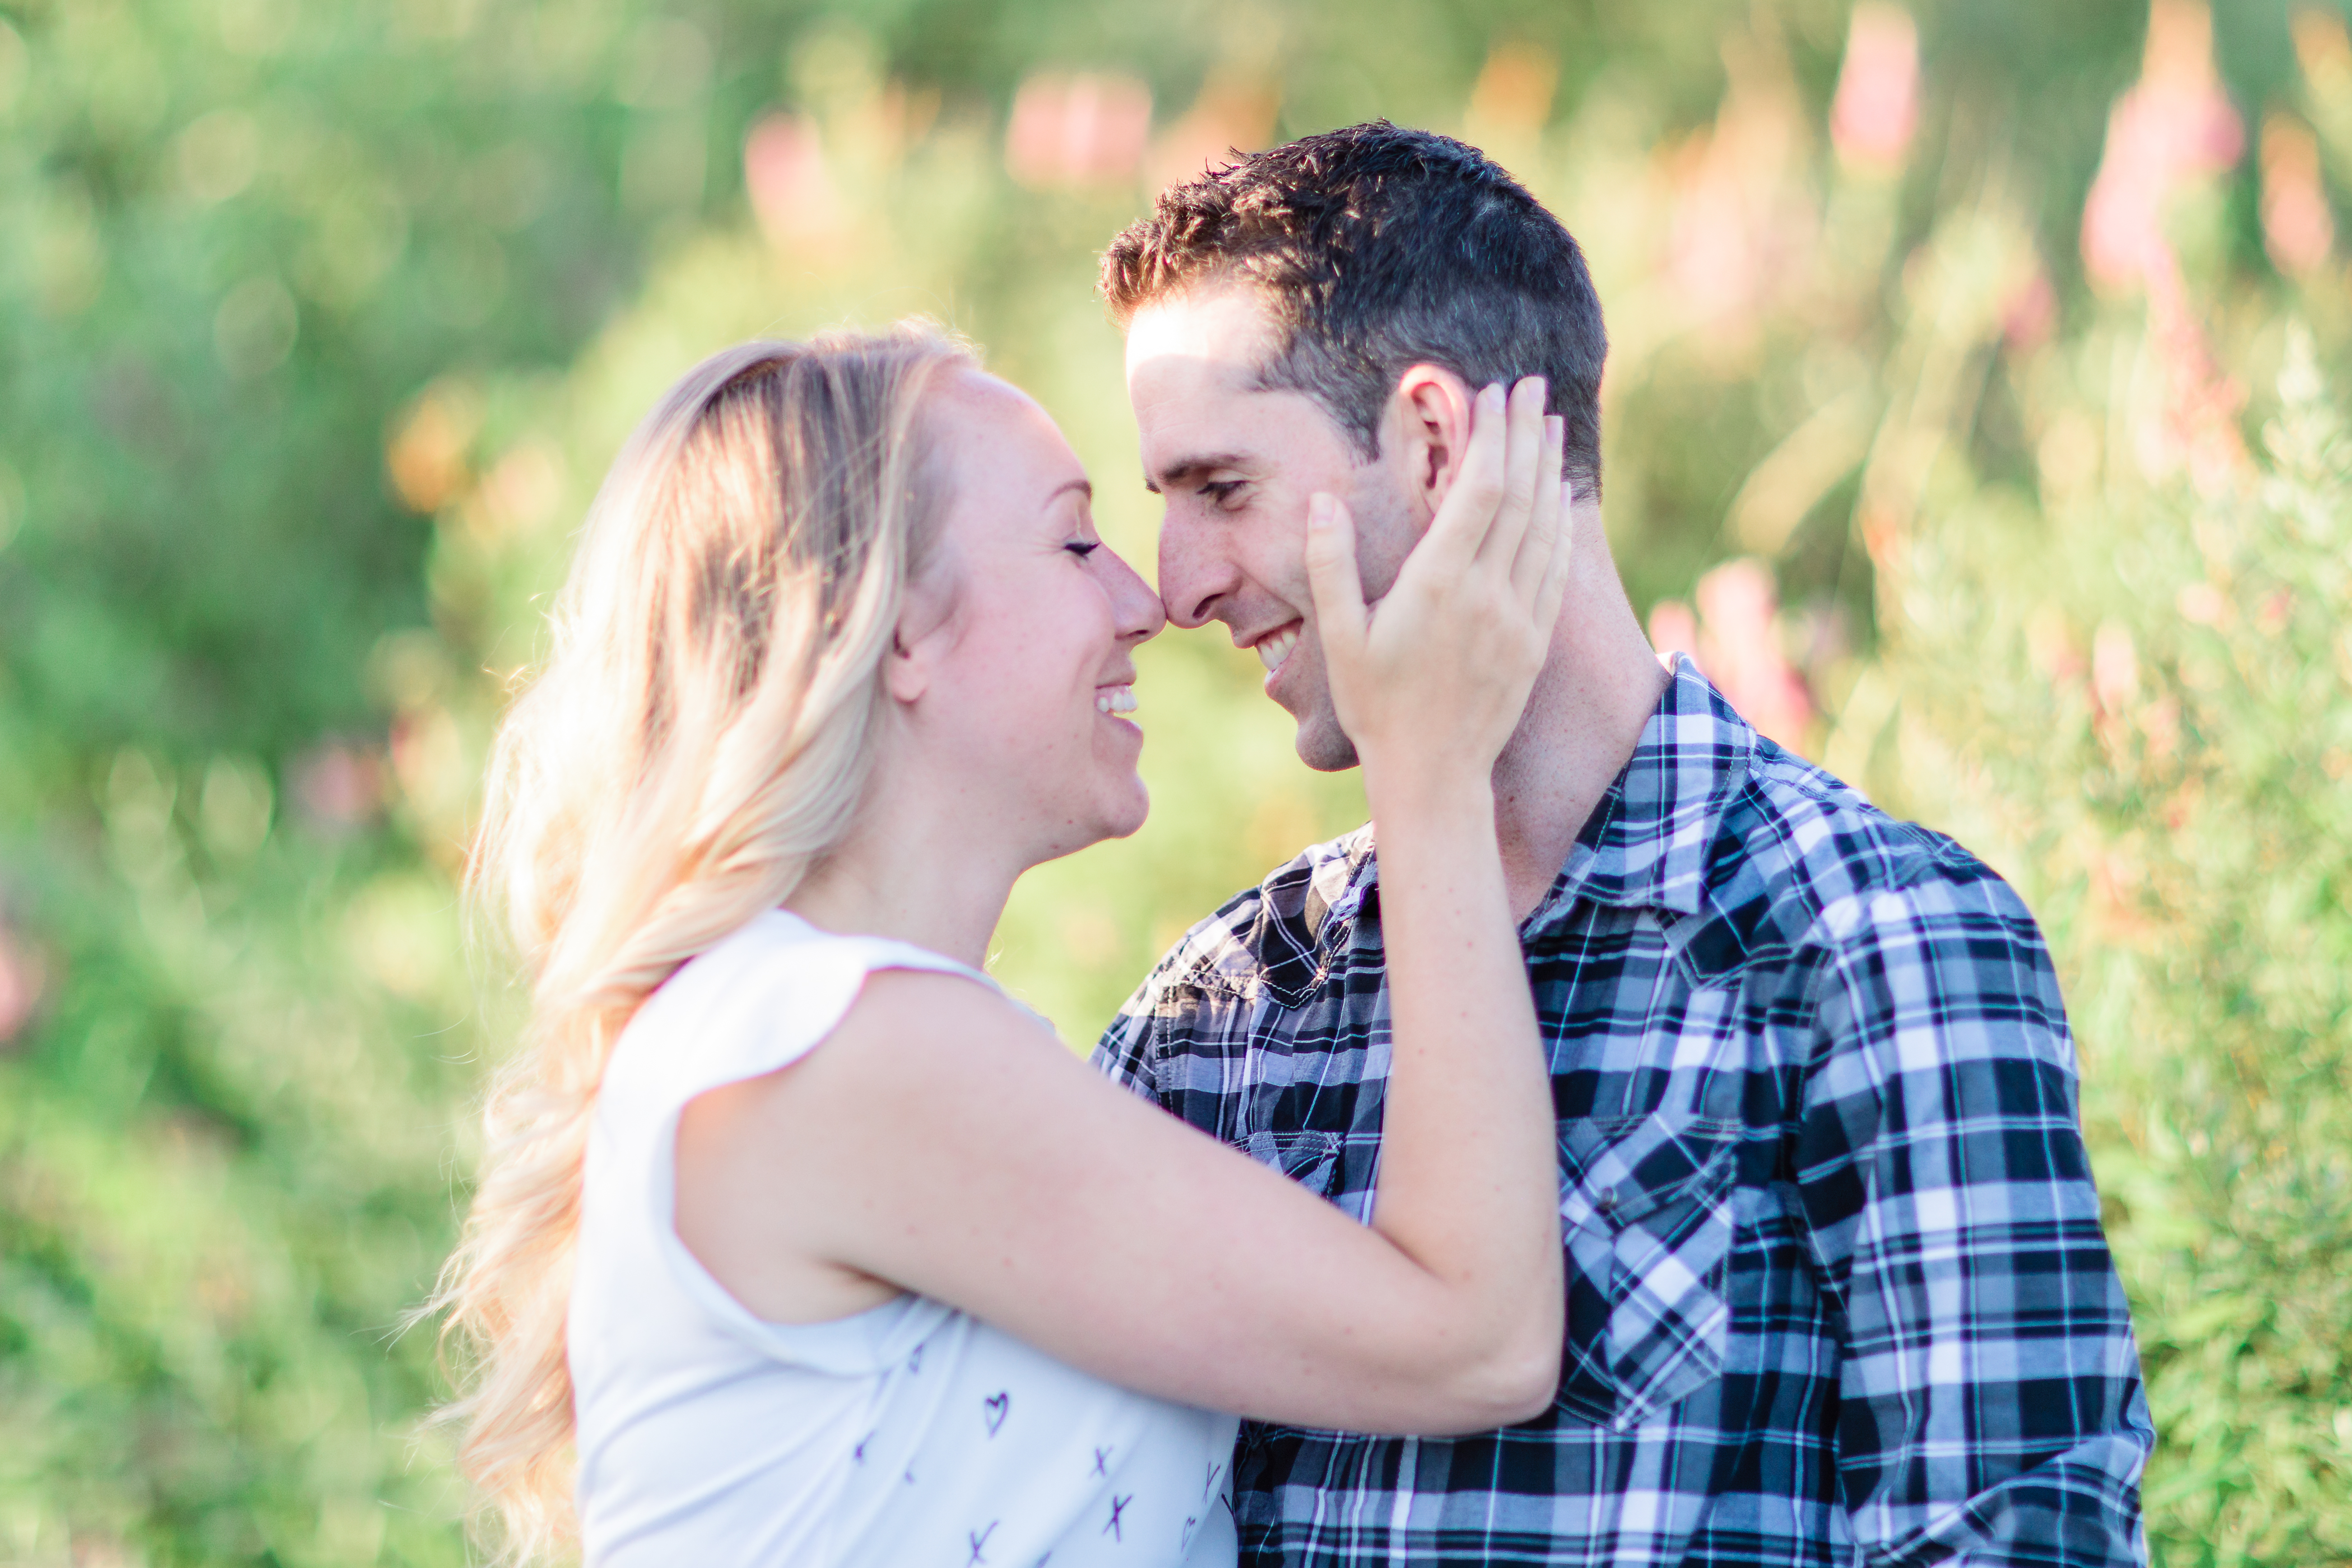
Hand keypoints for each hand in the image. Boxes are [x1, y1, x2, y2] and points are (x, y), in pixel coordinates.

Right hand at [1304, 377, 1571, 806]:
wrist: (1433, 775)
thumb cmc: (1377, 706)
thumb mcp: (1341, 638)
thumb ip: (1330, 566)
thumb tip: (1322, 502)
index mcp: (1440, 585)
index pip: (1480, 491)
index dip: (1492, 436)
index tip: (1496, 393)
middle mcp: (1489, 594)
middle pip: (1520, 494)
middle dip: (1526, 433)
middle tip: (1532, 386)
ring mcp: (1520, 618)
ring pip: (1545, 525)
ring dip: (1549, 469)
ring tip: (1551, 424)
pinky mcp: (1536, 640)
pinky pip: (1556, 566)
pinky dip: (1561, 521)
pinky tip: (1560, 495)